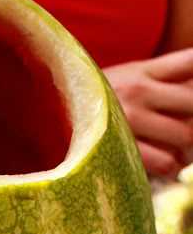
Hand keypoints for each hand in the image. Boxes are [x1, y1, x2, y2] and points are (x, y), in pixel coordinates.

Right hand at [103, 49, 192, 176]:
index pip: (190, 68)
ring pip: (185, 137)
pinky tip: (164, 163)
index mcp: (143, 72)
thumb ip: (175, 67)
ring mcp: (129, 121)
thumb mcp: (136, 72)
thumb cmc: (105, 96)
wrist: (53, 115)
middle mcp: (137, 93)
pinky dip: (172, 166)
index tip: (188, 107)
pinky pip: (166, 162)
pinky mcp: (121, 149)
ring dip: (187, 146)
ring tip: (177, 148)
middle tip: (184, 128)